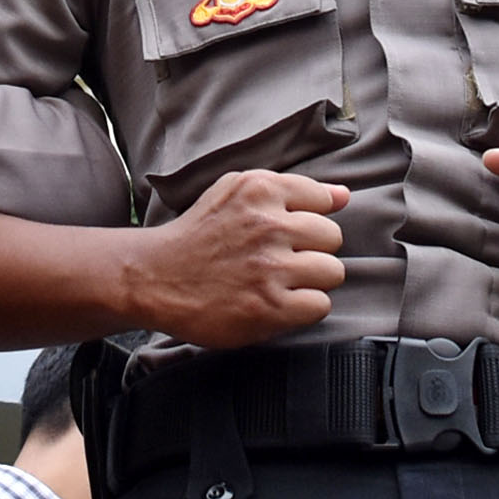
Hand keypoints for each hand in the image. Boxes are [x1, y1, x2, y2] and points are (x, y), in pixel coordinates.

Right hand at [122, 169, 345, 347]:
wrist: (154, 276)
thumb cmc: (198, 236)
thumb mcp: (237, 193)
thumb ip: (293, 191)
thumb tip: (344, 195)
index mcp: (261, 189)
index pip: (324, 202)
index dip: (307, 221)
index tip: (285, 234)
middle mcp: (268, 224)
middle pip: (333, 238)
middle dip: (312, 251)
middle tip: (281, 262)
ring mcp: (270, 267)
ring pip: (333, 272)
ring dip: (311, 281)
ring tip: (281, 283)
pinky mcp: (269, 306)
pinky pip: (320, 305)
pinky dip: (304, 309)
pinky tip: (279, 303)